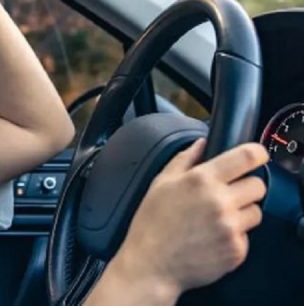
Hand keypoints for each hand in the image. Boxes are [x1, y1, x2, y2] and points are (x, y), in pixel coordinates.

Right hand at [112, 139, 268, 296]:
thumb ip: (184, 159)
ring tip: (216, 220)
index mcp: (201, 180)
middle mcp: (220, 202)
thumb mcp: (160, 183)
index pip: (247, 157)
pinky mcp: (236, 250)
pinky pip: (247, 236)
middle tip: (227, 195)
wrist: (150, 265)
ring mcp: (230, 228)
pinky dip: (234, 237)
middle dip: (245, 187)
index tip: (254, 157)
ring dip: (241, 213)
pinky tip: (212, 238)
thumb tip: (202, 143)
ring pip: (256, 212)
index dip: (256, 154)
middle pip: (258, 185)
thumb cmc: (151, 224)